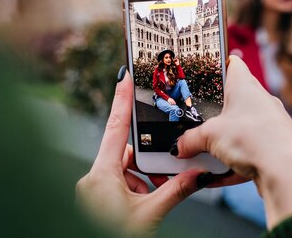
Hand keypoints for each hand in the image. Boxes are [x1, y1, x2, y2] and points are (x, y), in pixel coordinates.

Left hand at [75, 70, 205, 237]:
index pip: (115, 128)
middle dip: (145, 166)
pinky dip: (133, 192)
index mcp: (101, 175)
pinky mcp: (94, 202)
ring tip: (149, 204)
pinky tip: (142, 208)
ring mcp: (92, 192)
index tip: (125, 75)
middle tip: (158, 182)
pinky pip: (117, 186)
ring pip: (123, 173)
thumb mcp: (150, 214)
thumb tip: (199, 174)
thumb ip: (175, 191)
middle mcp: (92, 180)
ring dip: (140, 184)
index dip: (121, 100)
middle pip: (125, 156)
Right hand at [174, 56, 291, 229]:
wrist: (287, 173)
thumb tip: (178, 147)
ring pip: (240, 130)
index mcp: (245, 86)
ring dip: (221, 142)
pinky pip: (247, 153)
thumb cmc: (253, 139)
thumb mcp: (210, 137)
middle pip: (233, 101)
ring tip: (202, 155)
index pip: (232, 64)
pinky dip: (231, 163)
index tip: (204, 70)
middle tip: (195, 121)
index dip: (218, 64)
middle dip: (214, 113)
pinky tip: (213, 176)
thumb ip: (190, 140)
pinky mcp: (275, 148)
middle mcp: (261, 101)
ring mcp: (270, 125)